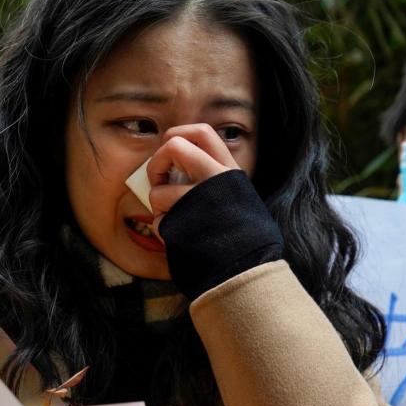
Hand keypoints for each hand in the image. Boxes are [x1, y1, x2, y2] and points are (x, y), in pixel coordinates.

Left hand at [145, 124, 239, 238]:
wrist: (248, 272)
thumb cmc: (243, 238)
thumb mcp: (239, 198)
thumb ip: (217, 179)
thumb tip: (182, 164)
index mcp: (230, 172)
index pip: (202, 132)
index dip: (178, 134)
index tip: (171, 150)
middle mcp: (216, 180)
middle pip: (173, 146)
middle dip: (156, 164)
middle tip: (160, 183)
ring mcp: (198, 202)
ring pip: (157, 191)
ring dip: (159, 208)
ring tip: (176, 221)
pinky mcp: (182, 226)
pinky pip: (158, 221)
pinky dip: (163, 232)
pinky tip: (180, 239)